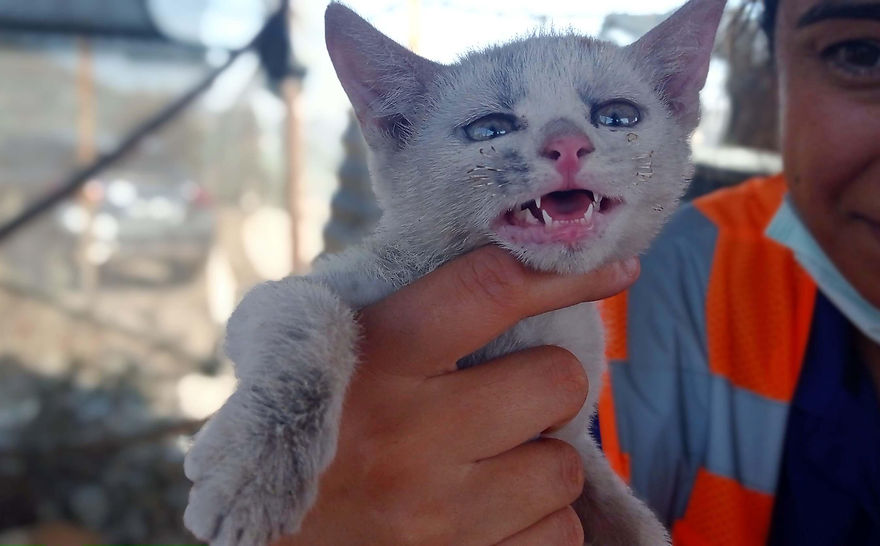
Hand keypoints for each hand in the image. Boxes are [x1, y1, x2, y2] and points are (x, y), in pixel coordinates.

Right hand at [275, 246, 639, 545]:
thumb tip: (517, 270)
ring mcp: (439, 514)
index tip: (615, 266)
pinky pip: (560, 535)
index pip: (490, 289)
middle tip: (506, 399)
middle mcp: (409, 435)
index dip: (565, 272)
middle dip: (545, 386)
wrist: (262, 540)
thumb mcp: (323, 356)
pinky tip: (489, 517)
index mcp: (375, 359)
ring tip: (486, 467)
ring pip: (564, 465)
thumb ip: (404, 313)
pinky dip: (537, 524)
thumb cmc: (304, 432)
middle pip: (556, 380)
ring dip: (539, 461)